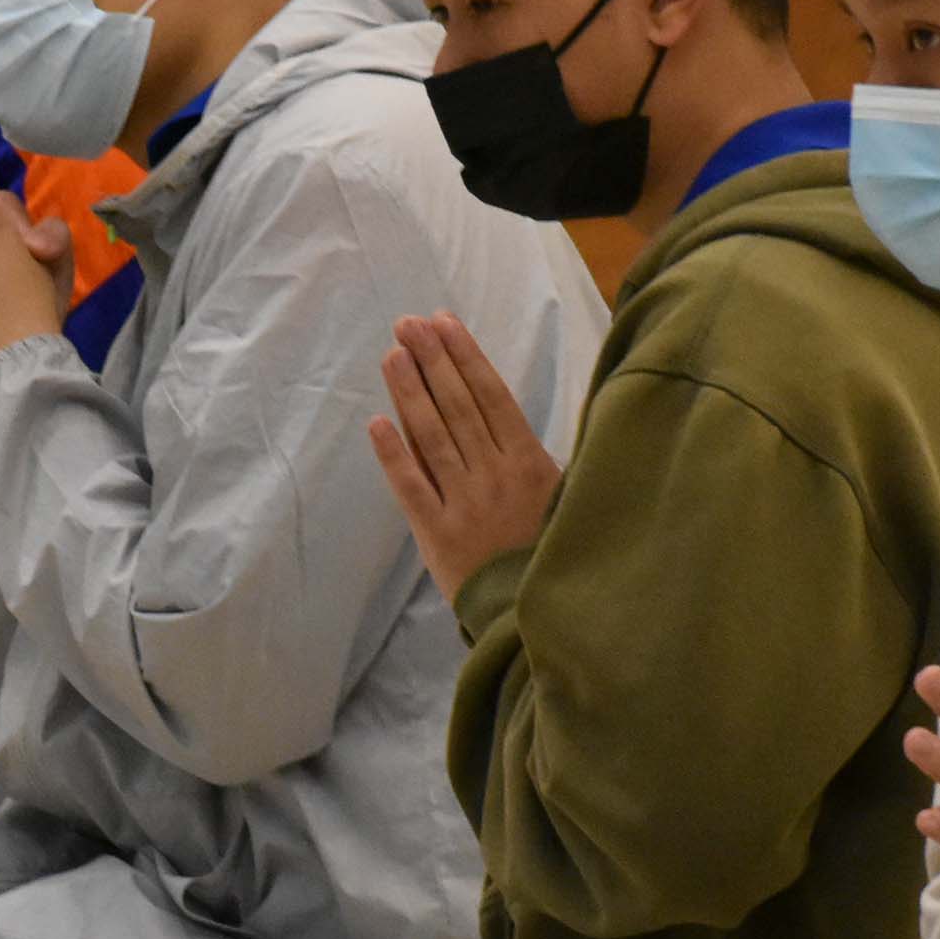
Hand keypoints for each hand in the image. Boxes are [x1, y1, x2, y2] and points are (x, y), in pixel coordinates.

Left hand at [365, 313, 559, 593]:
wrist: (535, 616)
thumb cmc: (551, 553)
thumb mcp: (562, 498)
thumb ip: (532, 457)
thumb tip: (500, 408)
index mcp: (531, 463)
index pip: (492, 396)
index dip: (465, 357)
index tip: (443, 323)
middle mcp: (496, 476)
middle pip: (458, 406)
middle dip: (432, 360)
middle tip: (408, 323)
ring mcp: (465, 503)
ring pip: (433, 436)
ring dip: (410, 391)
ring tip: (393, 354)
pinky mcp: (438, 534)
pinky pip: (412, 487)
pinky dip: (394, 453)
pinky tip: (377, 421)